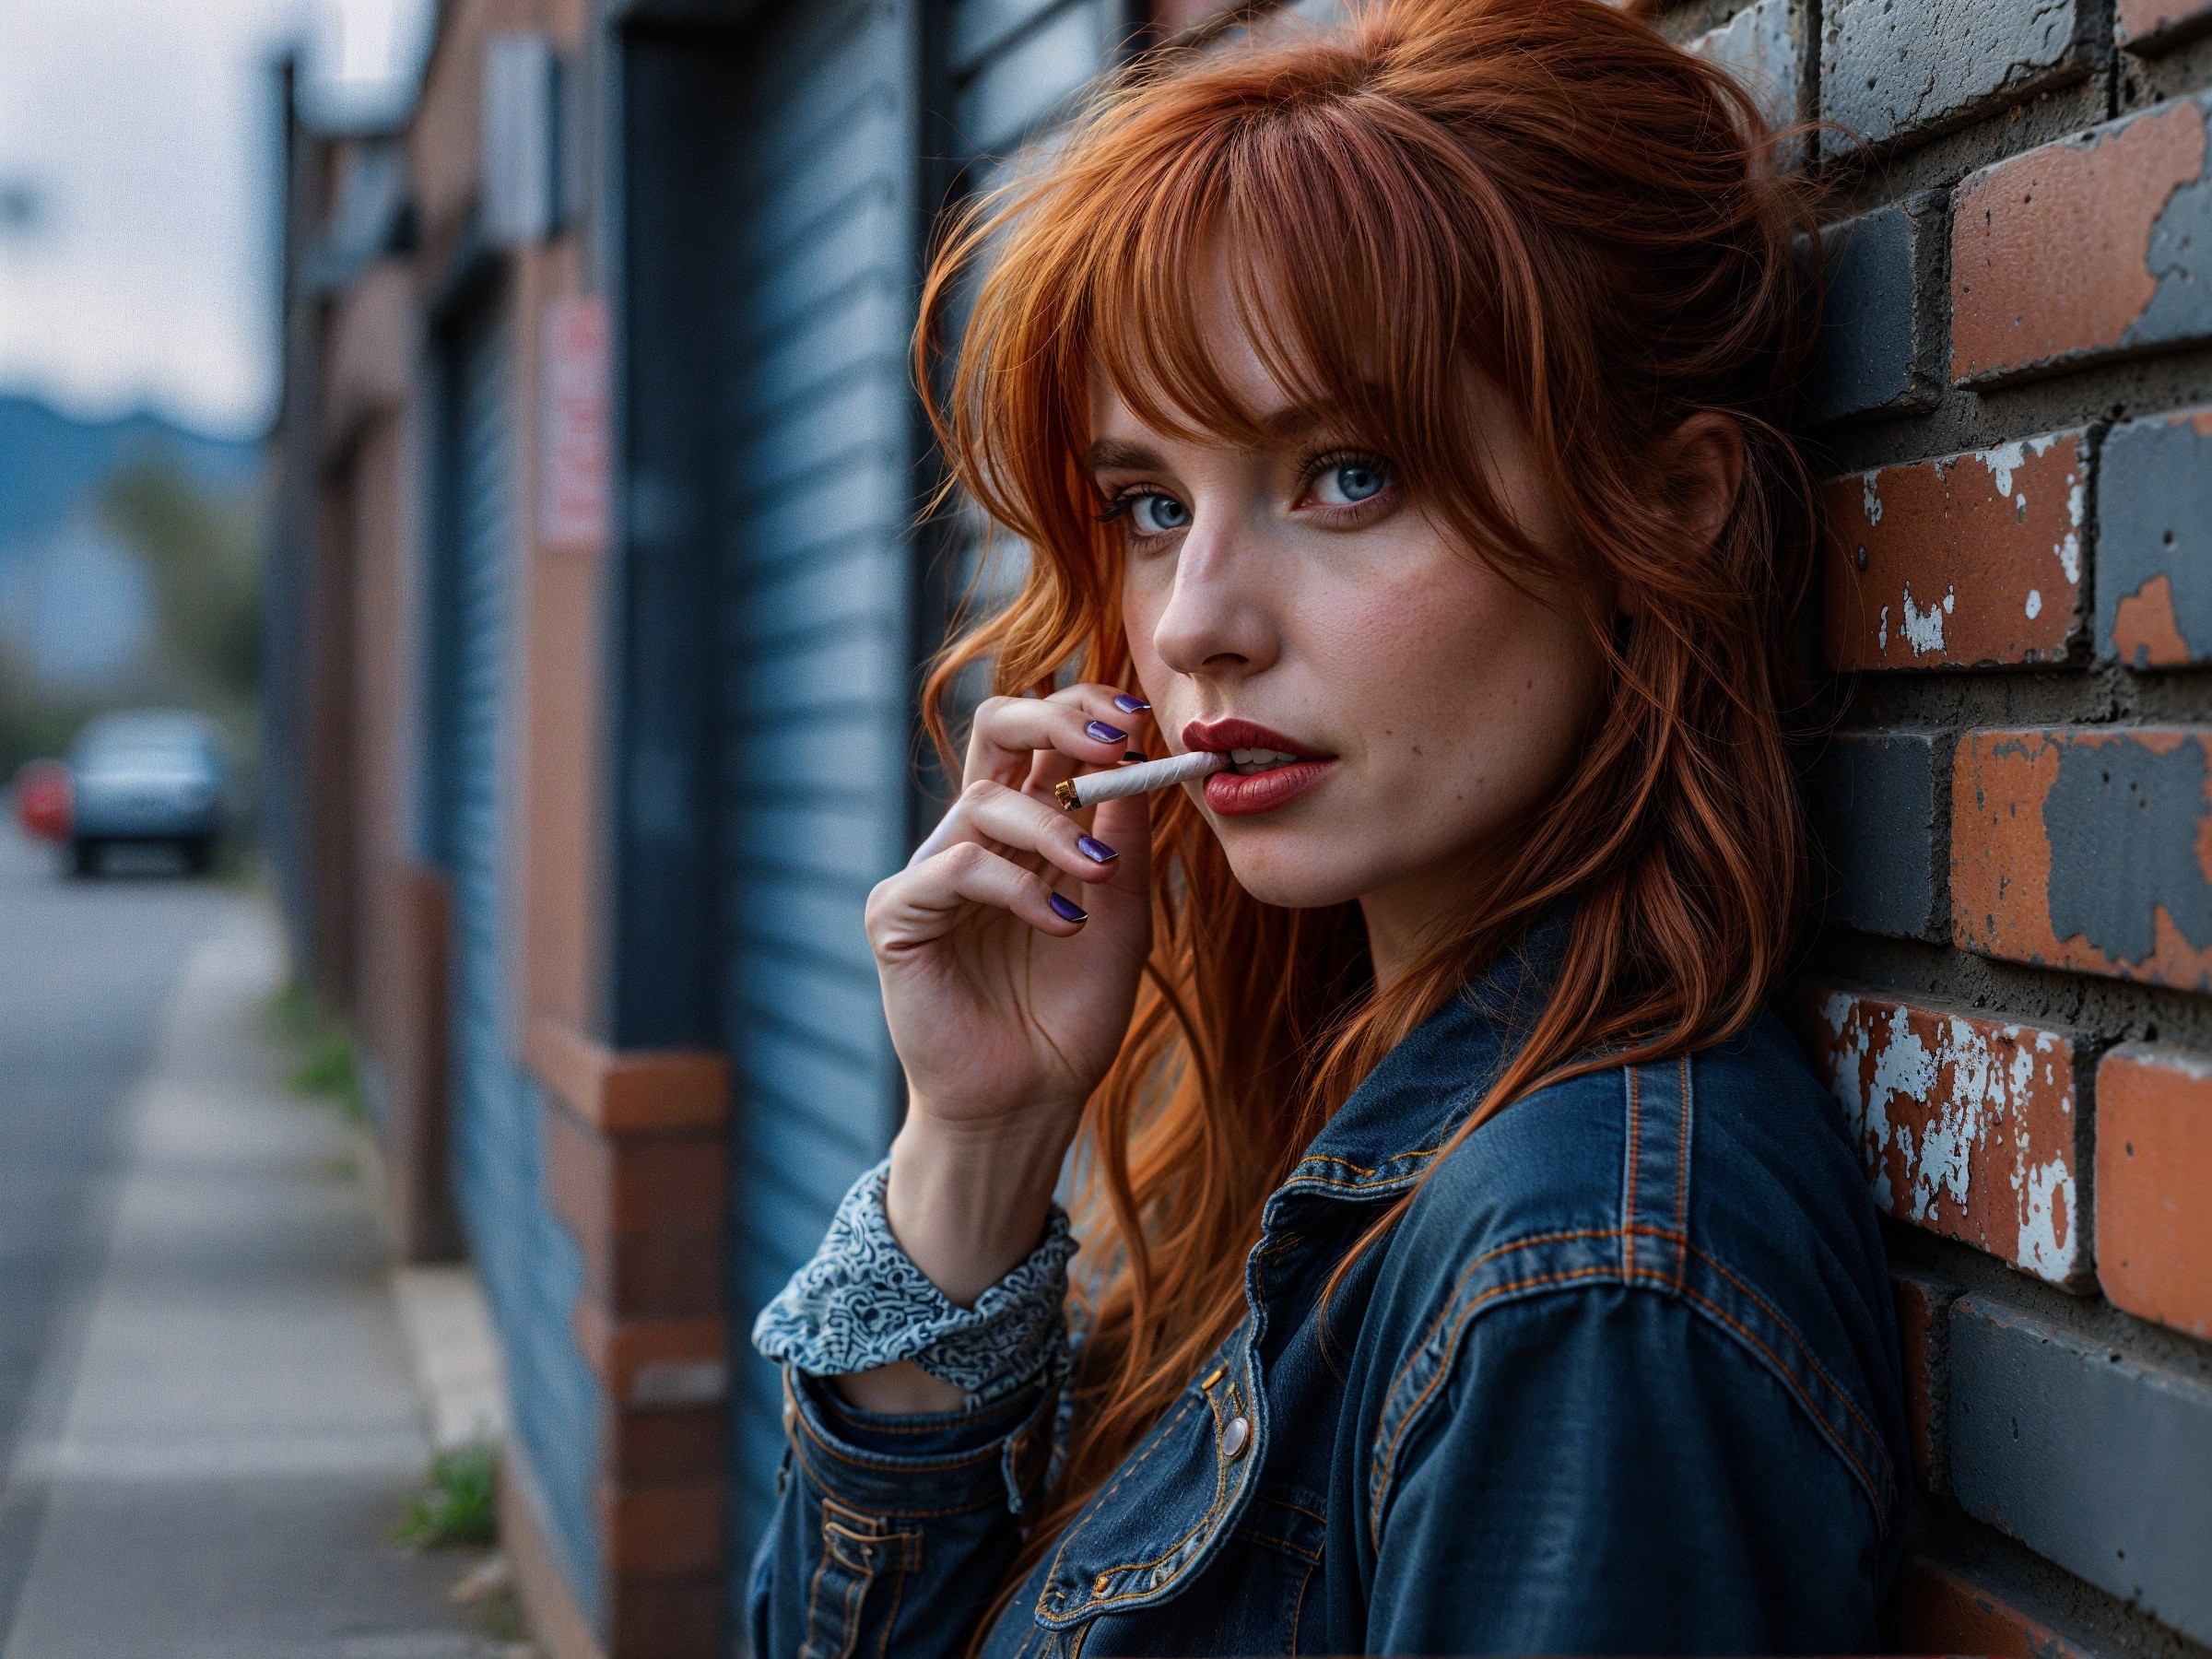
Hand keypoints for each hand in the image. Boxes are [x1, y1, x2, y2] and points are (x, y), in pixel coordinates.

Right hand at [859, 686, 1153, 1337]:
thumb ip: (1124, 842)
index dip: (1083, 711)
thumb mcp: (1120, 918)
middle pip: (993, 730)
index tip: (1138, 719)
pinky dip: (1015, 886)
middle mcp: (974, 836)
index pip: (1043, 737)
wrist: (1029, 1099)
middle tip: (1111, 740)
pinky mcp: (899, 916)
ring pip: (982, 802)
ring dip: (1053, 828)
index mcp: (1025, 825)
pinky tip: (1061, 922)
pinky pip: (953, 869)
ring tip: (1099, 875)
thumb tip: (1139, 760)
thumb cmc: (1070, 1012)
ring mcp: (932, 873)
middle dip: (1053, 719)